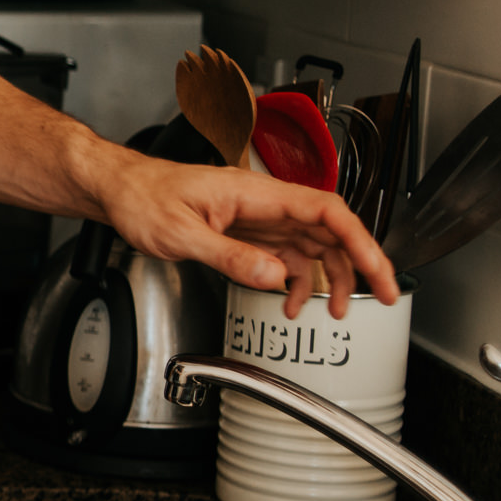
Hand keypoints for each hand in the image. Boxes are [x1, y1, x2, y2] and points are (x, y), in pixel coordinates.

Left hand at [95, 155, 398, 318]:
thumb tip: (274, 277)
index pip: (326, 211)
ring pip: (311, 244)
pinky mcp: (245, 232)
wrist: (119, 190)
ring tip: (332, 310)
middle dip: (360, 264)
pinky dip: (293, 279)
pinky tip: (288, 301)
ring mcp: (256, 217)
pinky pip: (283, 254)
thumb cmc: (142, 198)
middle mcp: (264, 203)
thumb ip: (229, 256)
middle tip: (382, 297)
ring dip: (328, 277)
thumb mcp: (180, 233)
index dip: (360, 240)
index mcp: (255, 194)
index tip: (378, 270)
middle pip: (329, 230)